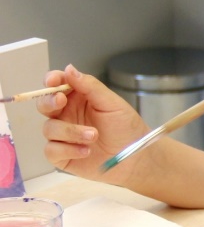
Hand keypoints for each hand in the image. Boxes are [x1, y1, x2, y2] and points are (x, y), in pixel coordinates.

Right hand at [38, 65, 148, 180]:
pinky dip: (68, 149)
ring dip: (70, 131)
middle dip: (49, 102)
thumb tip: (69, 69)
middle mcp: (67, 115)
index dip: (52, 80)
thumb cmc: (126, 127)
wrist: (136, 157)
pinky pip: (51, 150)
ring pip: (49, 128)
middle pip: (45, 105)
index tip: (53, 80)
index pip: (58, 85)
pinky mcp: (63, 155)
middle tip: (62, 101)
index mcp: (78, 99)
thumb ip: (90, 86)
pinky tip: (86, 150)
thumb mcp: (112, 103)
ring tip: (94, 135)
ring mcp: (63, 135)